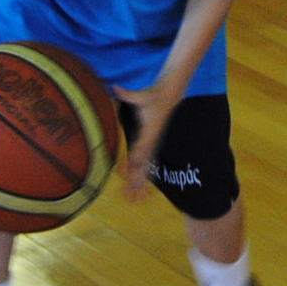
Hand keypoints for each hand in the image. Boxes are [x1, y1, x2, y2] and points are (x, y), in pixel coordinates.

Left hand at [112, 82, 176, 201]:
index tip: (131, 171)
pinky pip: (147, 161)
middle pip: (145, 162)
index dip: (136, 158)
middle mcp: (152, 138)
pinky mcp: (152, 141)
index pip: (142, 146)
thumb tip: (115, 87)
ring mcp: (153, 141)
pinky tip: (140, 186)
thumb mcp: (141, 94)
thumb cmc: (154, 93)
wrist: (171, 93)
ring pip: (147, 165)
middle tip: (132, 196)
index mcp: (150, 129)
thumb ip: (127, 94)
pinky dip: (143, 174)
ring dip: (140, 181)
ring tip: (135, 198)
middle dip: (138, 179)